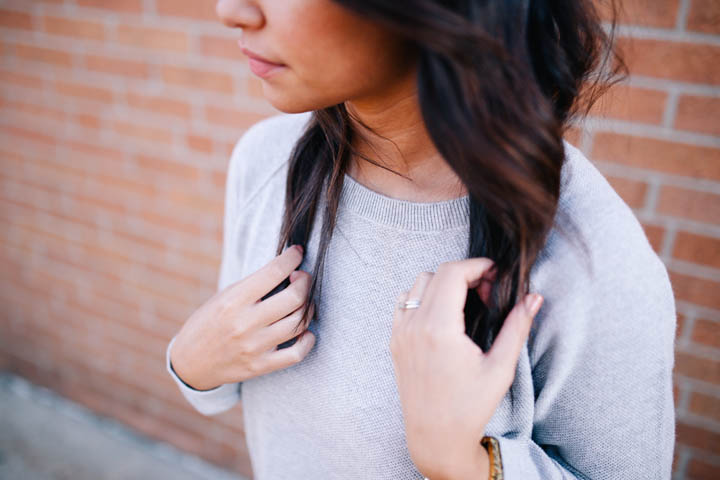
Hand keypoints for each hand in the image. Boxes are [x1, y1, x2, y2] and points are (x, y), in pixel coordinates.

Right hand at [170, 245, 315, 390]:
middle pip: (294, 298)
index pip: (273, 273)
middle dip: (305, 282)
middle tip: (302, 279)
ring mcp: (254, 347)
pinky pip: (296, 354)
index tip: (297, 253)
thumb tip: (285, 268)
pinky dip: (307, 341)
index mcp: (233, 301)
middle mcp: (245, 323)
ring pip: (298, 323)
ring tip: (303, 302)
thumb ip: (253, 286)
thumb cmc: (208, 323)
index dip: (292, 258)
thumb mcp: (223, 297)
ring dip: (308, 308)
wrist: (190, 363)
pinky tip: (305, 332)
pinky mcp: (260, 366)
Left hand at [389, 257, 542, 478]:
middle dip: (463, 273)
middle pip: (435, 273)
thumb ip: (517, 327)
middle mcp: (414, 326)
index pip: (452, 273)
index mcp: (439, 329)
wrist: (436, 436)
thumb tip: (534, 298)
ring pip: (416, 285)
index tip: (495, 274)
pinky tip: (443, 315)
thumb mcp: (500, 368)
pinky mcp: (395, 341)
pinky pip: (403, 303)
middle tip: (486, 292)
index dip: (477, 266)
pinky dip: (422, 298)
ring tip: (466, 303)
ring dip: (441, 283)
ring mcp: (400, 333)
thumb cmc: (470, 406)